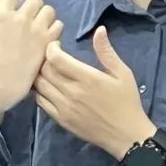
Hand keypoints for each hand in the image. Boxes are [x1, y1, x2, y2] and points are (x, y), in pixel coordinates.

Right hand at [0, 0, 63, 118]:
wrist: (2, 88)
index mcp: (0, 16)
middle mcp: (19, 19)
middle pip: (35, 0)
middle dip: (33, 6)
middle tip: (31, 16)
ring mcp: (35, 30)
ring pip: (49, 10)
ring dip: (45, 16)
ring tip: (41, 25)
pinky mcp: (47, 43)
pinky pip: (58, 25)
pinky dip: (55, 28)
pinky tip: (48, 36)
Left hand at [33, 26, 155, 159]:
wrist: (126, 135)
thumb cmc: (126, 101)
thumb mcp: (123, 73)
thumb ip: (107, 52)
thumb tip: (99, 30)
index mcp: (87, 78)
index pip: (56, 58)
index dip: (51, 48)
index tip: (57, 45)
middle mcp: (72, 93)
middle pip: (44, 70)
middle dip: (43, 58)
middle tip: (50, 55)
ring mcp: (64, 108)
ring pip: (39, 86)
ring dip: (39, 74)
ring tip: (46, 69)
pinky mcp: (60, 120)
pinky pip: (41, 102)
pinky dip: (39, 91)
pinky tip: (46, 86)